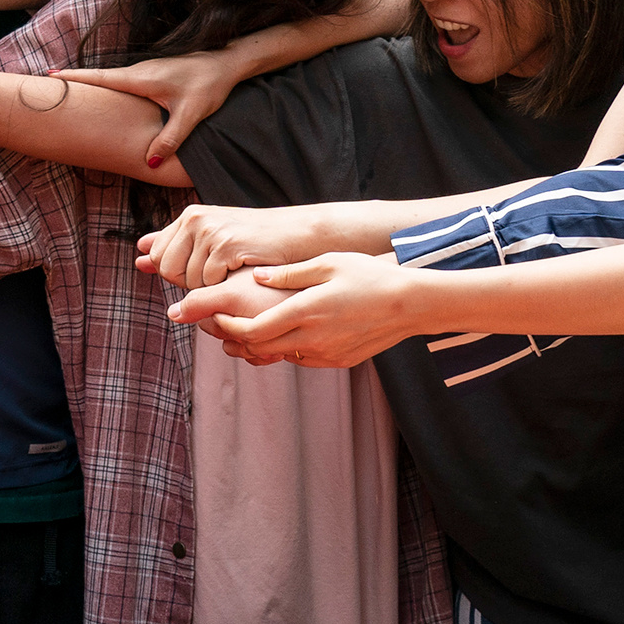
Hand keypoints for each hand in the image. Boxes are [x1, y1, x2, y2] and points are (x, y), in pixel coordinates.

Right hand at [56, 48, 249, 168]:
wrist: (228, 63)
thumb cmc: (209, 85)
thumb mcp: (190, 114)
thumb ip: (169, 137)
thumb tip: (149, 161)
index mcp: (141, 79)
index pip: (100, 78)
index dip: (74, 79)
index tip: (49, 77)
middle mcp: (139, 72)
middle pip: (99, 78)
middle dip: (74, 82)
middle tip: (46, 86)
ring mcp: (146, 72)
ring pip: (111, 80)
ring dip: (89, 84)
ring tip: (67, 92)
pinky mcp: (155, 76)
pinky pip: (123, 82)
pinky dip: (106, 86)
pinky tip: (103, 96)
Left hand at [134, 201, 358, 288]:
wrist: (299, 236)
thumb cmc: (256, 242)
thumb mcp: (211, 239)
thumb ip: (173, 244)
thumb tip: (139, 252)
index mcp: (189, 216)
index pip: (159, 259)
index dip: (180, 274)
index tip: (206, 270)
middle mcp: (195, 219)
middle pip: (168, 271)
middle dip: (191, 282)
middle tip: (221, 273)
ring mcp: (210, 230)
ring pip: (188, 280)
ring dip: (211, 287)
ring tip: (234, 271)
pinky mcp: (225, 244)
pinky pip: (208, 281)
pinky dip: (225, 286)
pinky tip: (242, 273)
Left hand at [169, 252, 421, 369]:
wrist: (409, 304)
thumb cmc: (369, 275)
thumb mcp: (327, 263)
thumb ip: (288, 273)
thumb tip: (255, 276)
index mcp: (304, 310)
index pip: (252, 330)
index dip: (227, 327)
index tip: (214, 318)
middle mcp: (311, 337)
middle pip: (259, 348)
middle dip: (235, 340)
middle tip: (221, 328)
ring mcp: (325, 353)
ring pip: (279, 357)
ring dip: (258, 347)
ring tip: (245, 332)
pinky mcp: (338, 360)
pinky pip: (302, 360)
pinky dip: (285, 351)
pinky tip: (284, 336)